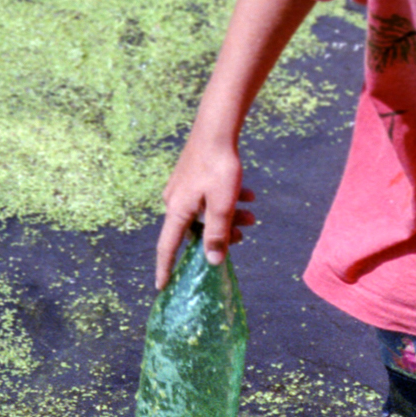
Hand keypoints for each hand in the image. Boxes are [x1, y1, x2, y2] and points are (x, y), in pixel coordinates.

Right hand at [154, 138, 254, 288]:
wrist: (217, 129)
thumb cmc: (219, 168)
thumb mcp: (222, 205)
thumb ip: (217, 234)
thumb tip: (212, 262)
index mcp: (177, 211)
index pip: (167, 247)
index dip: (165, 268)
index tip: (162, 287)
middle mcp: (175, 200)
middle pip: (196, 229)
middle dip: (221, 234)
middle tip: (243, 234)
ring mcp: (182, 187)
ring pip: (206, 211)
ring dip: (229, 215)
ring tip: (252, 212)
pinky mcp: (192, 176)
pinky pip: (208, 196)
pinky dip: (227, 199)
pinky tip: (249, 194)